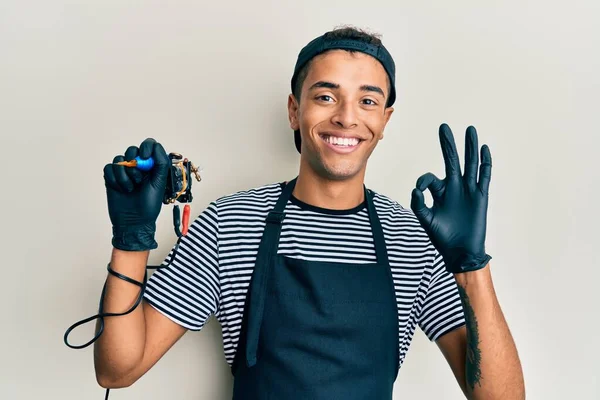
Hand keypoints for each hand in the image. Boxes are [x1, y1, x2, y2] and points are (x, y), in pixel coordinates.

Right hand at [103, 138, 169, 250]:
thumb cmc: (149, 205)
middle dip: (135, 165)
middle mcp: (137, 166)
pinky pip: (109, 168)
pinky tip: (121, 189)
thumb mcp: (160, 183)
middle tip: (139, 180)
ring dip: (125, 175)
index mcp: (151, 165)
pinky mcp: (111, 178)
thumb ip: (161, 163)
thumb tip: (156, 146)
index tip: (145, 156)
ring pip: (119, 160)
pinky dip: (115, 178)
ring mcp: (123, 172)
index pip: (149, 145)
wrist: (134, 222)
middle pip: (132, 150)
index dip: (147, 147)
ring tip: (131, 188)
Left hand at [410, 123, 491, 273]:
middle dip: (448, 144)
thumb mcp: (425, 219)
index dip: (424, 180)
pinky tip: (484, 149)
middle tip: (443, 127)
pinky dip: (485, 162)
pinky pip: (484, 176)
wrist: (460, 251)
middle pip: (451, 160)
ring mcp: (468, 190)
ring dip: (469, 147)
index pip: (430, 178)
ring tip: (469, 129)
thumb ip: (418, 204)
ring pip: (470, 163)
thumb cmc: (442, 237)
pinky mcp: (481, 196)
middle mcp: (454, 187)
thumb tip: (416, 189)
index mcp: (439, 192)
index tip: (420, 188)